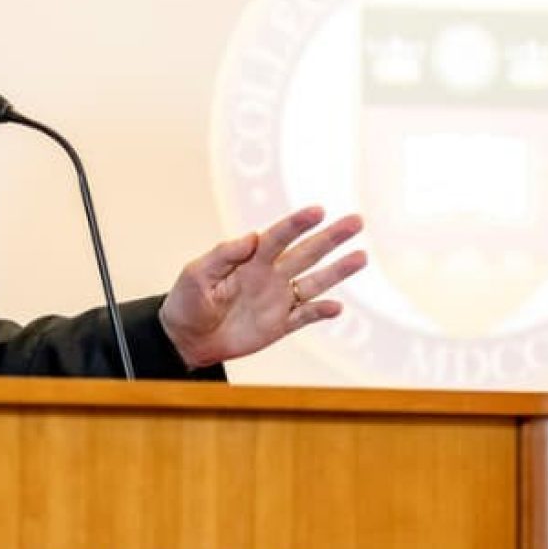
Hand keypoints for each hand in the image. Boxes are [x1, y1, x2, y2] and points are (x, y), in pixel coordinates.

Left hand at [158, 206, 366, 368]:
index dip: (297, 224)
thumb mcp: (196, 274)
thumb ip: (223, 255)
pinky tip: (336, 307)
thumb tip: (251, 237)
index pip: (278, 236)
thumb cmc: (187, 301)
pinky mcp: (280, 325)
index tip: (318, 210)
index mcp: (250, 260)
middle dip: (331, 237)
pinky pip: (306, 316)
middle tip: (356, 221)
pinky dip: (321, 312)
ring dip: (337, 270)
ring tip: (361, 256)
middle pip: (306, 253)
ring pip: (314, 282)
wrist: (186, 338)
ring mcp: (277, 300)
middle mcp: (269, 275)